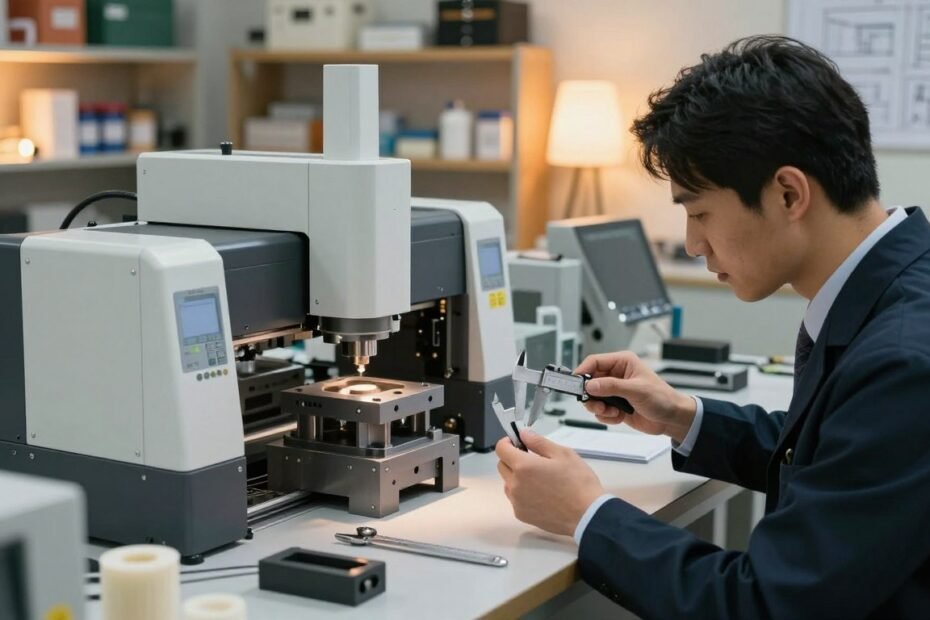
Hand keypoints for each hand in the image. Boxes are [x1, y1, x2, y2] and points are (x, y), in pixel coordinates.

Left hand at [496, 429, 605, 535]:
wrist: (588, 516)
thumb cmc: (578, 483)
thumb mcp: (563, 454)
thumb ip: (539, 442)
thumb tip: (523, 434)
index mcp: (523, 466)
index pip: (501, 449)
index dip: (508, 442)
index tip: (518, 442)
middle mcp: (515, 485)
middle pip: (502, 466)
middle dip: (512, 459)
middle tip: (532, 459)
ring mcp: (516, 501)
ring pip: (508, 483)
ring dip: (517, 477)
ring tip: (539, 479)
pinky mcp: (521, 515)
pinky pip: (515, 499)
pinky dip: (522, 493)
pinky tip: (541, 494)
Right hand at [576, 352, 695, 443]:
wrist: (672, 419)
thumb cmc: (662, 398)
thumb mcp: (636, 390)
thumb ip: (611, 386)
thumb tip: (590, 385)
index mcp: (622, 362)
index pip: (594, 361)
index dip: (582, 371)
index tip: (575, 383)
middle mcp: (616, 375)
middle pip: (589, 381)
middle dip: (591, 395)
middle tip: (595, 404)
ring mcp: (615, 391)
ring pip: (592, 397)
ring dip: (599, 407)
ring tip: (612, 411)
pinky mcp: (615, 405)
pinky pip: (600, 410)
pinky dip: (606, 416)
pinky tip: (619, 416)